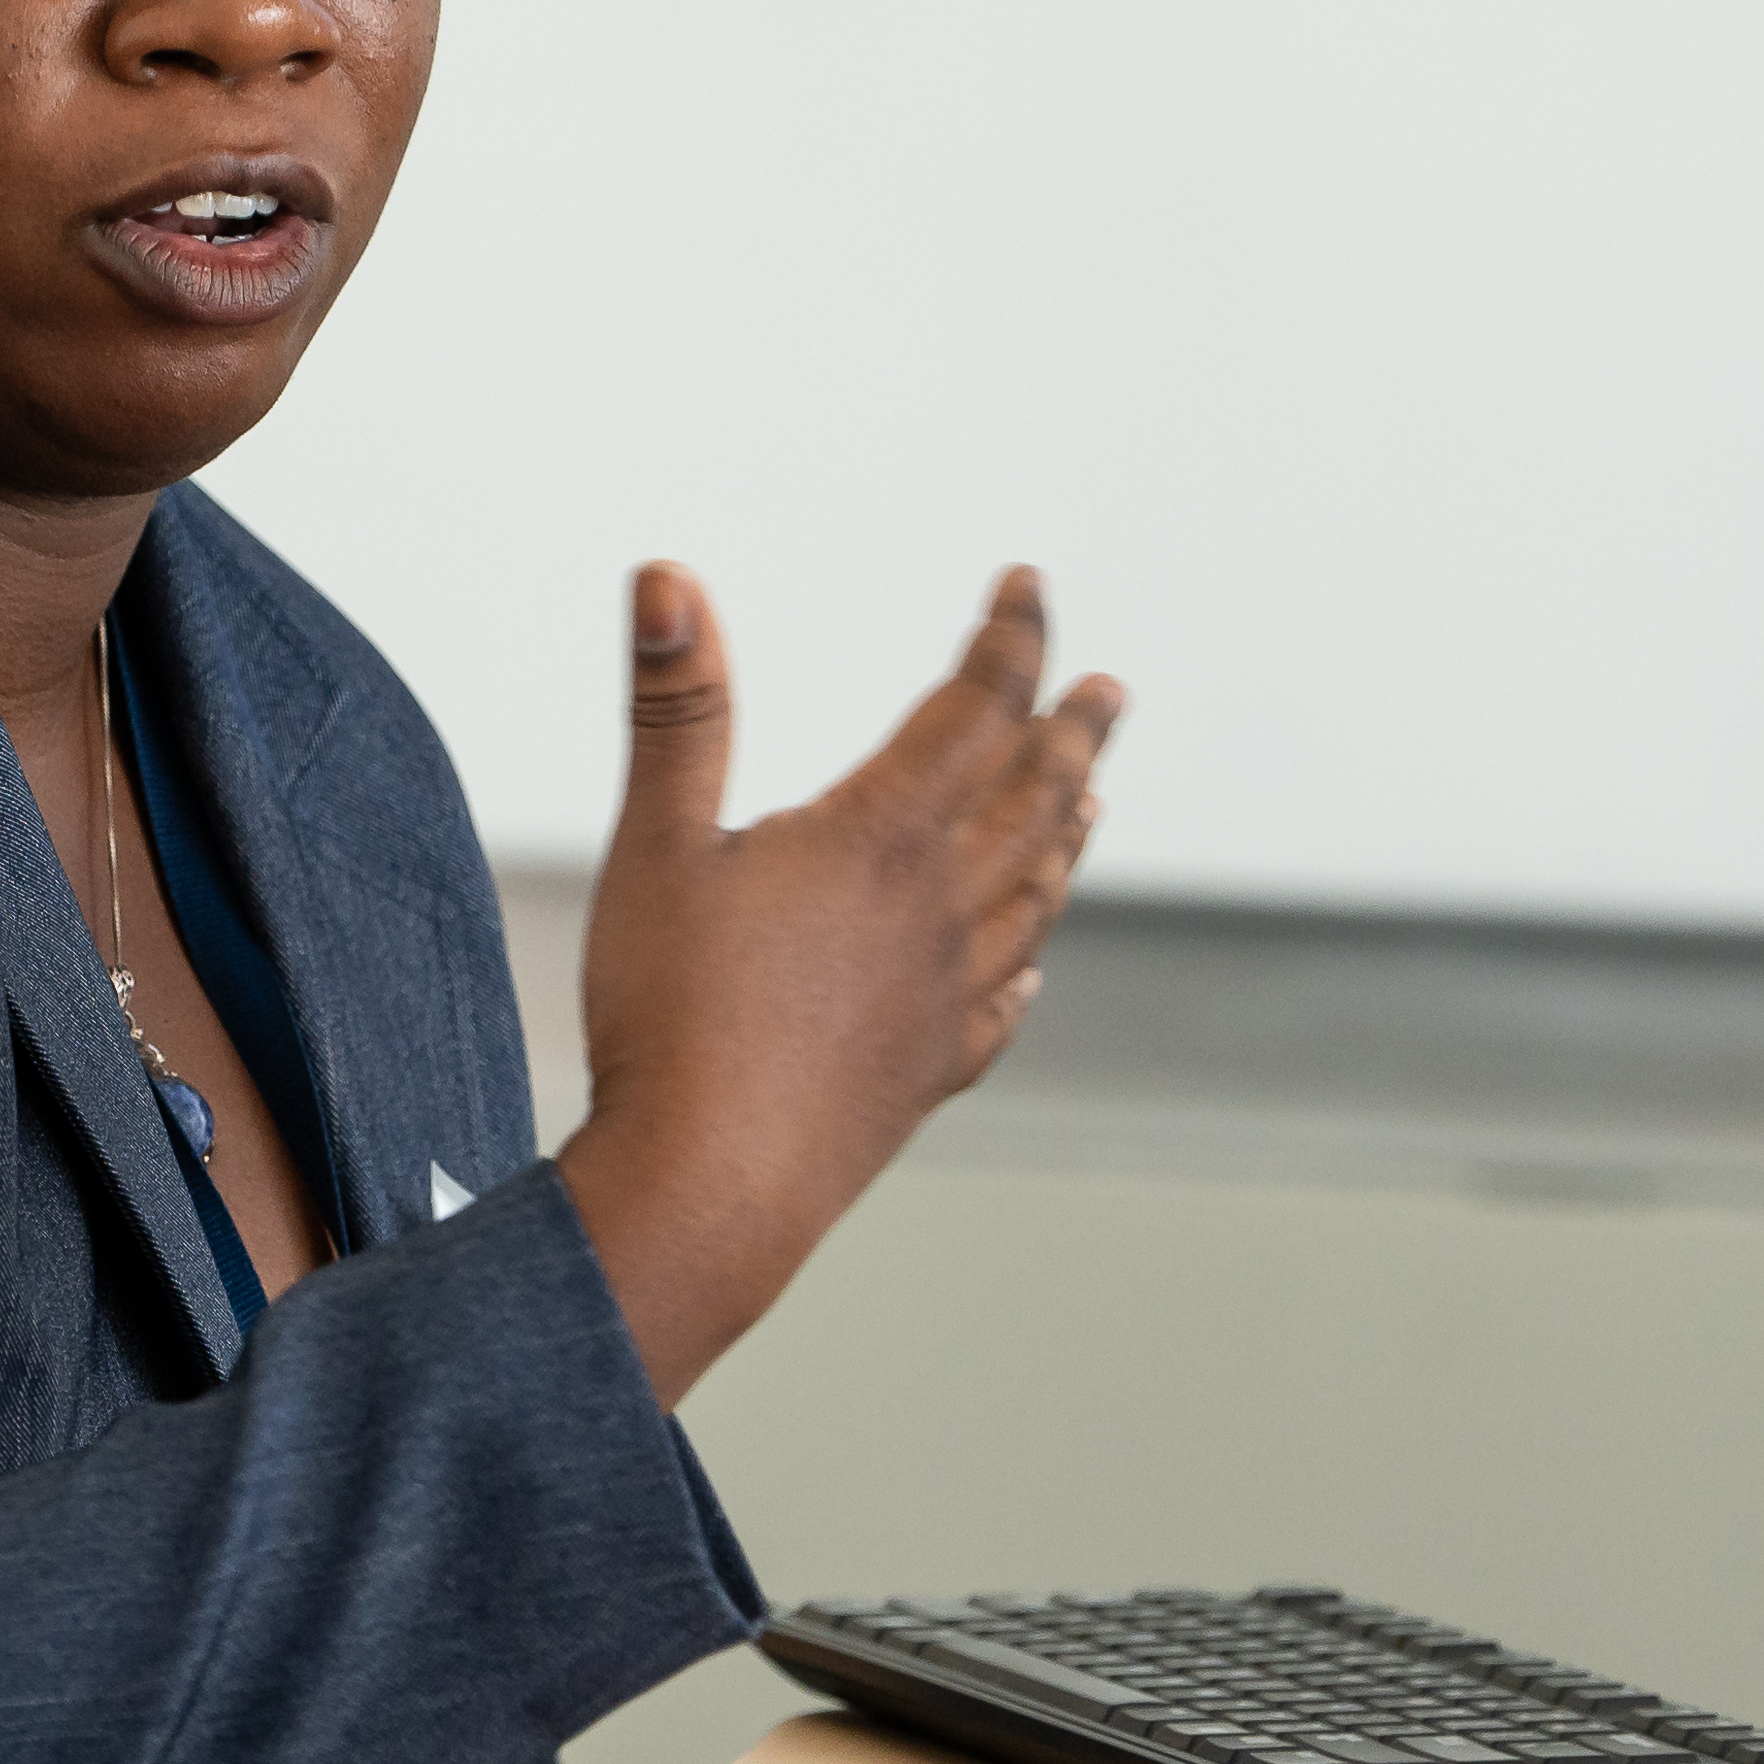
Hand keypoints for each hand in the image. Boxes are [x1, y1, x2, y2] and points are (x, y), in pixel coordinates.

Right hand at [554, 564, 1124, 1404]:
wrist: (710, 1185)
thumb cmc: (671, 1015)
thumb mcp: (656, 844)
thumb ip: (677, 708)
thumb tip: (667, 578)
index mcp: (880, 839)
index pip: (974, 708)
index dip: (1010, 638)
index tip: (1027, 587)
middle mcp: (938, 909)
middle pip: (1031, 799)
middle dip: (1070, 732)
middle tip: (1107, 692)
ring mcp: (946, 998)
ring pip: (1032, 896)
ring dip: (1065, 835)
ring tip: (1090, 800)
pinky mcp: (929, 1072)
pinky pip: (1003, 1007)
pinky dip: (1027, 966)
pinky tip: (1031, 969)